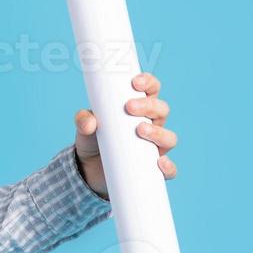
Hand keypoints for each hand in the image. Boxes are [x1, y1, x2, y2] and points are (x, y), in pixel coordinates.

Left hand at [72, 72, 178, 198]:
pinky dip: (168, 167)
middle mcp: (152, 125)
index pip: (151, 89)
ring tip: (140, 130)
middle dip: (149, 106)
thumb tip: (90, 123)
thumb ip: (83, 120)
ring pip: (169, 137)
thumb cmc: (93, 139)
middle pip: (162, 110)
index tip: (135, 82)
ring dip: (158, 132)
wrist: (89, 170)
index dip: (148, 82)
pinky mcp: (153, 169)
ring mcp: (154, 147)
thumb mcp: (84, 127)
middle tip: (129, 107)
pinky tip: (159, 163)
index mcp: (139, 108)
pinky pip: (169, 170)